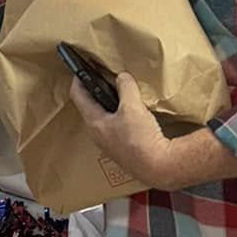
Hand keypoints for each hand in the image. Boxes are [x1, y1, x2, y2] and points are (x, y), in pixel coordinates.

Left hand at [68, 72, 172, 187]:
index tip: (80, 69)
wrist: (158, 167)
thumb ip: (126, 87)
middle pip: (90, 108)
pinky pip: (116, 129)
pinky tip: (133, 115)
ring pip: (104, 119)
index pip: (78, 96)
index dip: (78, 80)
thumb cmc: (140, 138)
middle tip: (103, 79)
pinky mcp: (122, 151)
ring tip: (120, 95)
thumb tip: (122, 77)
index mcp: (94, 123)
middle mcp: (97, 135)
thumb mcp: (133, 106)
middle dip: (95, 92)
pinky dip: (119, 118)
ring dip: (109, 106)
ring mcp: (109, 145)